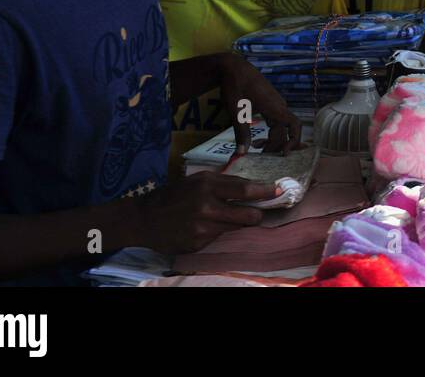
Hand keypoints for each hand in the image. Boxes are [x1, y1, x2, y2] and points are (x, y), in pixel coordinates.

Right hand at [132, 171, 276, 253]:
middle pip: (247, 215)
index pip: (245, 190)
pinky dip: (216, 233)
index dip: (265, 192)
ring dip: (234, 224)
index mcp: (207, 185)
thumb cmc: (174, 195)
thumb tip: (252, 187)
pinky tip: (202, 228)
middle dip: (256, 215)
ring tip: (220, 218)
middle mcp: (207, 206)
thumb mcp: (197, 180)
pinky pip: (218, 238)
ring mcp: (202, 228)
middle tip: (257, 213)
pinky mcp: (198, 243)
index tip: (280, 191)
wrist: (144, 219)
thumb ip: (224, 183)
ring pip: (235, 228)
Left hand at [217, 54, 302, 154]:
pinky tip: (255, 139)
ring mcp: (275, 103)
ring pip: (279, 127)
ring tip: (256, 148)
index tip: (283, 154)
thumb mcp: (236, 111)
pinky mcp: (269, 103)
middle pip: (285, 131)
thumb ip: (241, 133)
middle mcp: (279, 106)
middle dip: (276, 146)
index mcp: (275, 107)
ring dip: (271, 139)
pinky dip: (268, 132)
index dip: (293, 141)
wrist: (232, 67)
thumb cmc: (235, 86)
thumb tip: (241, 154)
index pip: (294, 126)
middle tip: (261, 157)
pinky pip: (275, 120)